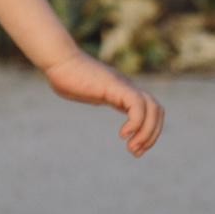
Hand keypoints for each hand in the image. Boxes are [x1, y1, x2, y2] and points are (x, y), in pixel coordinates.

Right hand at [43, 51, 165, 156]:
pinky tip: (123, 134)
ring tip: (132, 148)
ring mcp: (123, 85)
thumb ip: (90, 95)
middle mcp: (127, 88)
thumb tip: (85, 96)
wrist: (57, 61)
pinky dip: (136, 122)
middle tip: (135, 152)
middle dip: (151, 135)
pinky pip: (137, 105)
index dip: (149, 131)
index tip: (134, 149)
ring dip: (147, 132)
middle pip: (157, 110)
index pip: (150, 110)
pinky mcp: (115, 86)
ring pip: (152, 108)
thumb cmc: (64, 76)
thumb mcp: (83, 91)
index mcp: (122, 91)